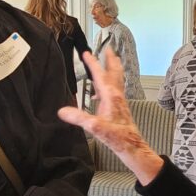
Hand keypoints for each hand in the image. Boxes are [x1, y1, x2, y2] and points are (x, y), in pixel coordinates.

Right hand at [59, 48, 162, 184]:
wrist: (133, 147)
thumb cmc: (118, 138)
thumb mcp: (95, 128)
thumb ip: (79, 118)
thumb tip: (62, 111)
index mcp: (111, 96)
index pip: (100, 75)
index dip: (93, 63)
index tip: (86, 53)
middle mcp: (117, 96)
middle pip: (115, 73)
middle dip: (111, 60)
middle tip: (108, 48)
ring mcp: (120, 102)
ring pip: (117, 80)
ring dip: (112, 69)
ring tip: (108, 63)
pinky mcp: (120, 108)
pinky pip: (114, 91)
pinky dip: (108, 85)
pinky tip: (99, 93)